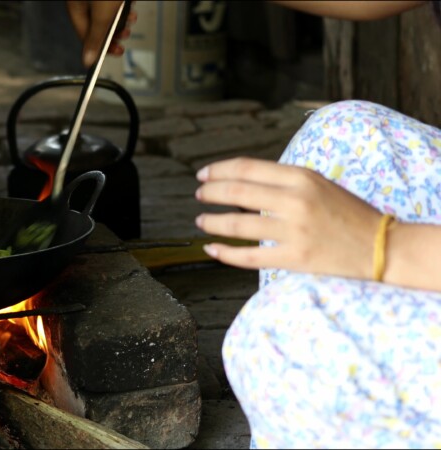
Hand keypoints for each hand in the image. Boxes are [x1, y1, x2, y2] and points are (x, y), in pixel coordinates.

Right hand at [66, 1, 135, 66]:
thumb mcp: (102, 16)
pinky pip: (113, 4)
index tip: (116, 52)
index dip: (102, 47)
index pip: (86, 37)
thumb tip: (87, 61)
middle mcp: (83, 3)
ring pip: (108, 14)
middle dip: (115, 32)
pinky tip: (130, 6)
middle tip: (125, 34)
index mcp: (76, 9)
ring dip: (122, 19)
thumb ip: (95, 38)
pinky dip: (123, 8)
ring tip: (131, 18)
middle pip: (99, 26)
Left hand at [194, 157, 382, 279]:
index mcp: (301, 177)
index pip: (246, 168)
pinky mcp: (294, 258)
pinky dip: (224, 252)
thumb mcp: (318, 185)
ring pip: (237, 224)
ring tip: (201, 220)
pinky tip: (211, 248)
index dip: (218, 170)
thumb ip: (282, 182)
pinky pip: (248, 256)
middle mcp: (295, 201)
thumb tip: (239, 181)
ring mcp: (294, 231)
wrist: (381, 246)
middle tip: (199, 195)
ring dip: (211, 221)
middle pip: (236, 192)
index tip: (202, 175)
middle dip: (210, 192)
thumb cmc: (346, 213)